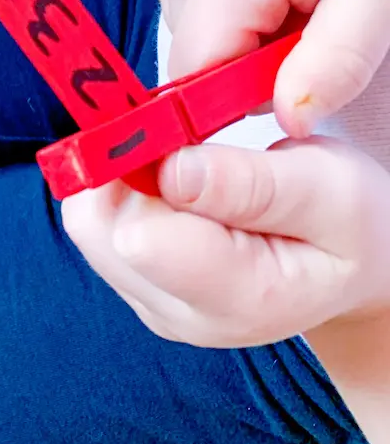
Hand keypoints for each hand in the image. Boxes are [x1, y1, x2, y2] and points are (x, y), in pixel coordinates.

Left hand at [62, 137, 389, 348]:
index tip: (173, 128)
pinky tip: (172, 179)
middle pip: (100, 226)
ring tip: (186, 160)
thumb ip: (252, 185)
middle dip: (125, 163)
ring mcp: (152, 303)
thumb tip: (171, 170)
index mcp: (239, 299)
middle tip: (182, 136)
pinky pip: (98, 225)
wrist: (352, 267)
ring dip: (121, 173)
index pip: (141, 238)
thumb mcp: (330, 192)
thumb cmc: (350, 225)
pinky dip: (121, 187)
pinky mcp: (136, 285)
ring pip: (89, 222)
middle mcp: (181, 315)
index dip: (141, 166)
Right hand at [144, 0, 389, 135]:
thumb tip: (289, 122)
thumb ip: (337, 62)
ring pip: (193, 35)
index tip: (295, 72)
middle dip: (254, 57)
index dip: (244, 94)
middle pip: (196, 59)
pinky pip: (191, 6)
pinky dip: (232, 7)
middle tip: (312, 14)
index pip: (198, 80)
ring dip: (245, 32)